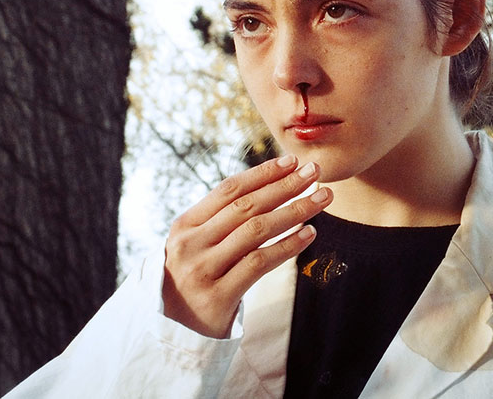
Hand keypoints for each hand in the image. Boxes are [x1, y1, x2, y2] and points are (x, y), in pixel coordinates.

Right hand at [162, 154, 331, 337]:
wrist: (170, 331)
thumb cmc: (192, 280)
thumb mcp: (195, 245)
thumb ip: (221, 220)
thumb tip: (270, 187)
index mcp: (185, 225)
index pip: (228, 190)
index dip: (262, 173)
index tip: (291, 161)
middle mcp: (191, 244)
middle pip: (246, 207)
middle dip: (284, 186)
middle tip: (314, 173)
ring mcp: (203, 270)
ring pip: (256, 231)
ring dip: (294, 211)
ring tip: (321, 199)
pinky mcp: (218, 297)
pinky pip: (259, 264)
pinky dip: (287, 246)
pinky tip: (309, 234)